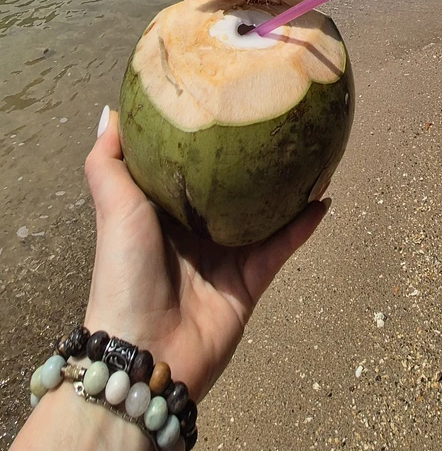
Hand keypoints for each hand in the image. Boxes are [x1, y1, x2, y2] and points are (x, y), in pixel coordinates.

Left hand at [84, 108, 329, 401]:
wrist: (145, 352)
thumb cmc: (125, 272)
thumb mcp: (113, 207)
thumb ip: (108, 163)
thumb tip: (110, 112)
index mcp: (161, 212)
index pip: (185, 166)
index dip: (203, 137)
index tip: (224, 98)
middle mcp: (195, 231)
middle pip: (231, 187)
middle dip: (252, 159)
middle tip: (277, 118)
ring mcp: (225, 257)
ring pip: (264, 214)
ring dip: (287, 188)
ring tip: (311, 152)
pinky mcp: (250, 282)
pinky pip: (282, 247)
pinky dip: (303, 226)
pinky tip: (323, 198)